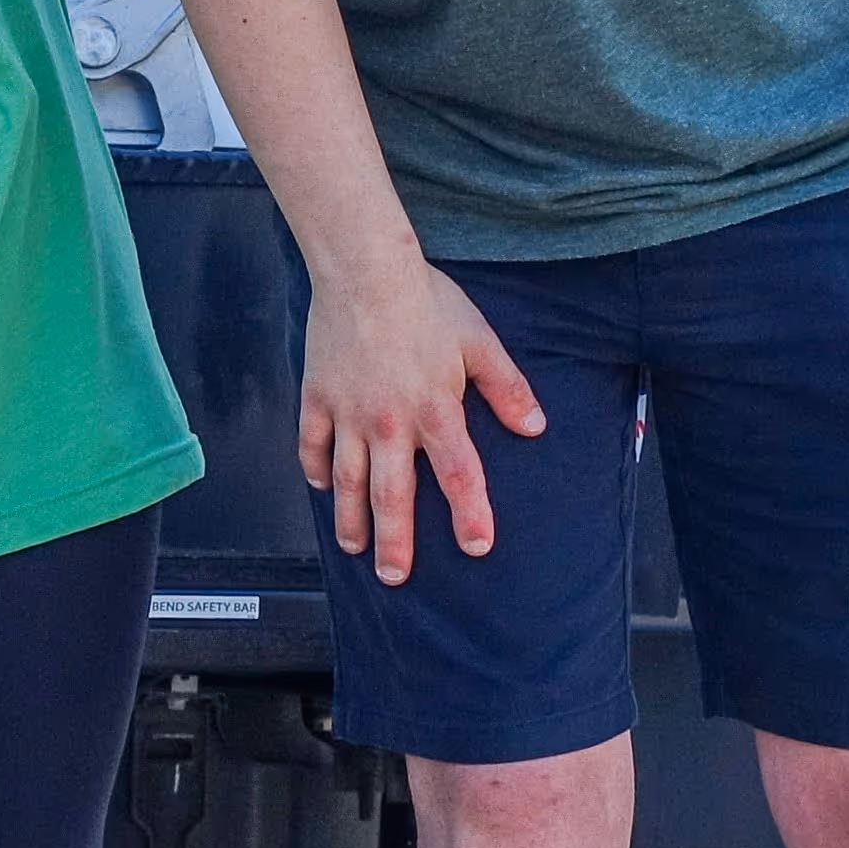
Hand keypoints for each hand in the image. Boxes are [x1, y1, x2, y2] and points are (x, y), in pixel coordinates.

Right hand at [301, 249, 545, 584]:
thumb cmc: (426, 302)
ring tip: (355, 548)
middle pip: (393, 495)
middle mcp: (390, 422)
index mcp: (435, 410)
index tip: (476, 546)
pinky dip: (316, 468)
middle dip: (395, 541)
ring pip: (347, 480)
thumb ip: (507, 388)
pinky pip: (313, 444)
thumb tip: (535, 426)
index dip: (469, 513)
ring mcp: (348, 413)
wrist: (365, 270)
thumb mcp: (479, 341)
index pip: (458, 474)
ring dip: (350, 519)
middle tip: (394, 577)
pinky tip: (321, 487)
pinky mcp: (317, 397)